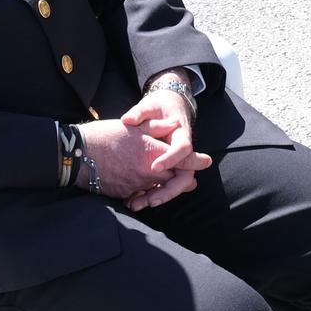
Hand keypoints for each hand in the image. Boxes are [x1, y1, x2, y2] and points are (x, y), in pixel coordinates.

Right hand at [77, 115, 210, 206]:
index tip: (205, 160)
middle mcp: (148, 172)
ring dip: (167, 189)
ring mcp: (136, 185)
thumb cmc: (105, 135)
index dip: (196, 160)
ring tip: (176, 187)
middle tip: (192, 179)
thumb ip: (157, 127)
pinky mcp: (124, 193)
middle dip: (184, 179)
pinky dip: (147, 194)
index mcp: (152, 153)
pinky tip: (149, 193)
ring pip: (159, 190)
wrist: (77, 154)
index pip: (183, 160)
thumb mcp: (134, 126)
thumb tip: (174, 126)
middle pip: (175, 180)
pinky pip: (141, 195)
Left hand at [117, 87, 208, 211]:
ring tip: (134, 204)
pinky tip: (132, 201)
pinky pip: (161, 184)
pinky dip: (149, 194)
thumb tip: (127, 120)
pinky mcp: (165, 168)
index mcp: (181, 134)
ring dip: (156, 196)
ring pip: (172, 184)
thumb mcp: (150, 105)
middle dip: (167, 190)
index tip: (154, 167)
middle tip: (149, 201)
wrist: (167, 107)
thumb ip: (139, 113)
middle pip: (183, 176)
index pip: (182, 149)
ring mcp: (174, 162)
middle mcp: (181, 151)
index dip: (170, 159)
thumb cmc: (160, 105)